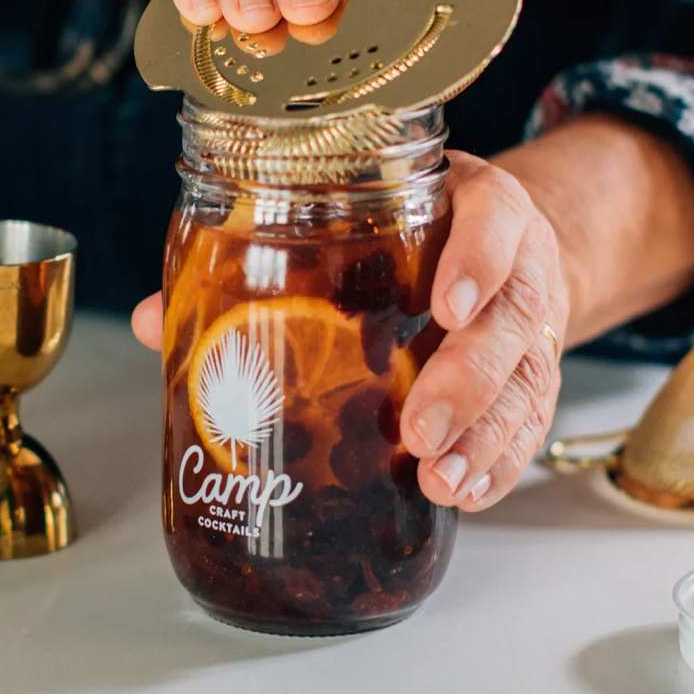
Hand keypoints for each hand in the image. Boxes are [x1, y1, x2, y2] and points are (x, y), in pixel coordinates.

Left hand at [131, 149, 568, 513]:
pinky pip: (536, 419)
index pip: (493, 215)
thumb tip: (153, 319)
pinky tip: (467, 491)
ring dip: (487, 435)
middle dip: (470, 378)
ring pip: (531, 377)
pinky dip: (504, 460)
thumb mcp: (362, 218)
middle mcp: (517, 259)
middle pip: (513, 315)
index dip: (477, 257)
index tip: (444, 305)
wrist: (504, 242)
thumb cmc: (415, 229)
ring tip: (439, 479)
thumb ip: (267, 258)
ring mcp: (535, 318)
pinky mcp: (539, 371)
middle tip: (419, 430)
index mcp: (474, 202)